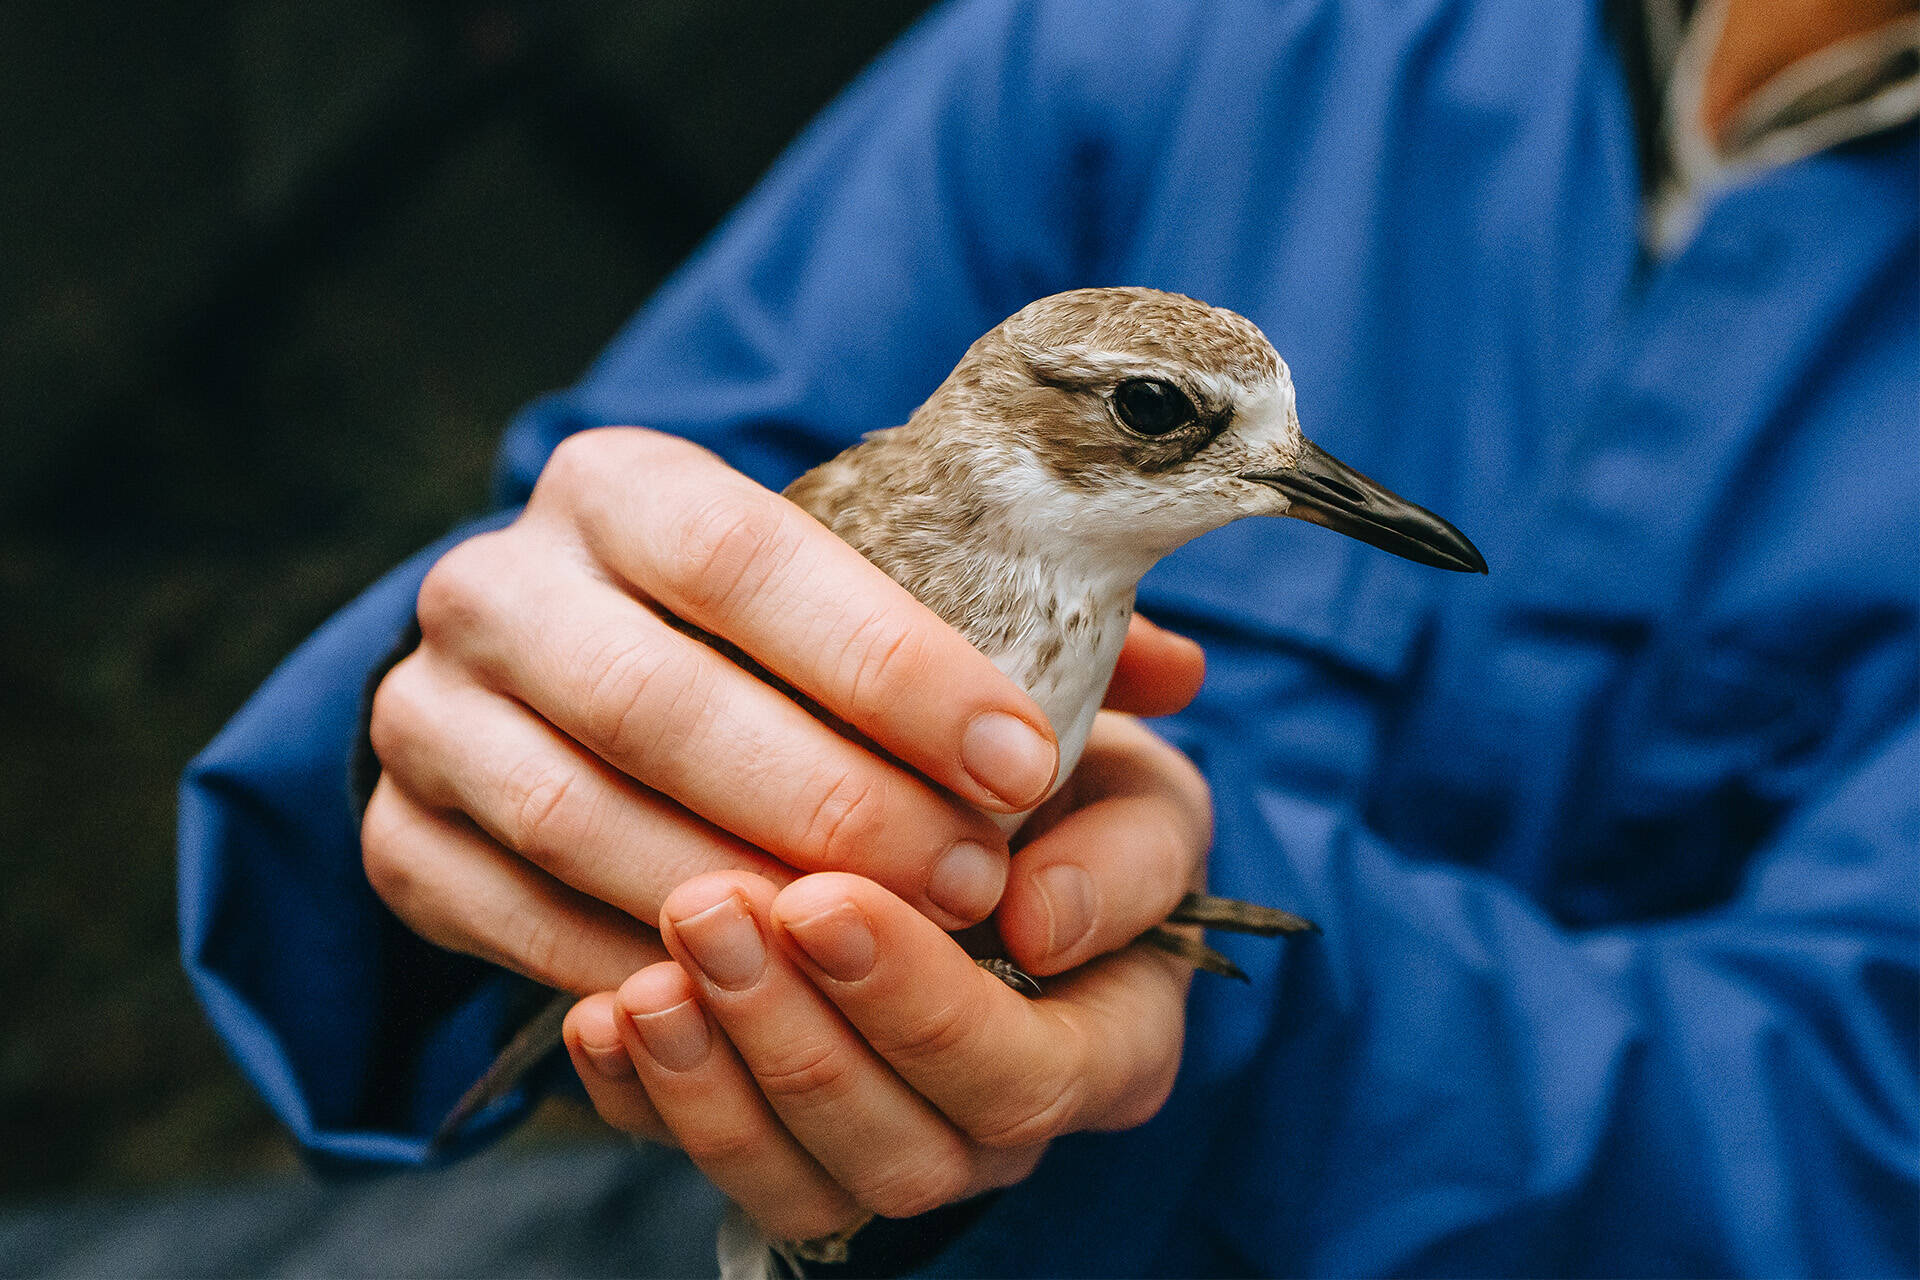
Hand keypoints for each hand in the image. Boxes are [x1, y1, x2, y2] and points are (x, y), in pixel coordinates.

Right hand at [360, 426, 1204, 994]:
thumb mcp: (876, 594)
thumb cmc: (757, 641)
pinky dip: (639, 960)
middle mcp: (498, 582)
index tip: (1016, 758)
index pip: (750, 557)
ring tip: (886, 941)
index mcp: (619, 488)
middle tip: (972, 877)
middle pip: (659, 699)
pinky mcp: (397, 831)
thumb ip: (1016, 619)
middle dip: (834, 803)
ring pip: (579, 817)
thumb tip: (1175, 671)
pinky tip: (760, 983)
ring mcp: (428, 710)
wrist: (553, 675)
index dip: (888, 664)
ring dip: (744, 894)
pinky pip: (507, 917)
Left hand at [561, 713, 1211, 1239]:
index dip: (921, 1006)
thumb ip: (1129, 848)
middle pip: (907, 1151)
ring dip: (717, 1080)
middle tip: (712, 910)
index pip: (1024, 1077)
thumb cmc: (1071, 791)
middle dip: (798, 1038)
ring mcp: (891, 1141)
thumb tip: (1044, 921)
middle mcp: (1002, 1124)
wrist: (988, 800)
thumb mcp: (1139, 792)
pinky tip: (602, 1014)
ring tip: (652, 972)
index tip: (824, 898)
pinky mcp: (787, 1135)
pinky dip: (649, 1101)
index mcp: (1110, 1049)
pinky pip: (715, 1161)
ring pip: (806, 1181)